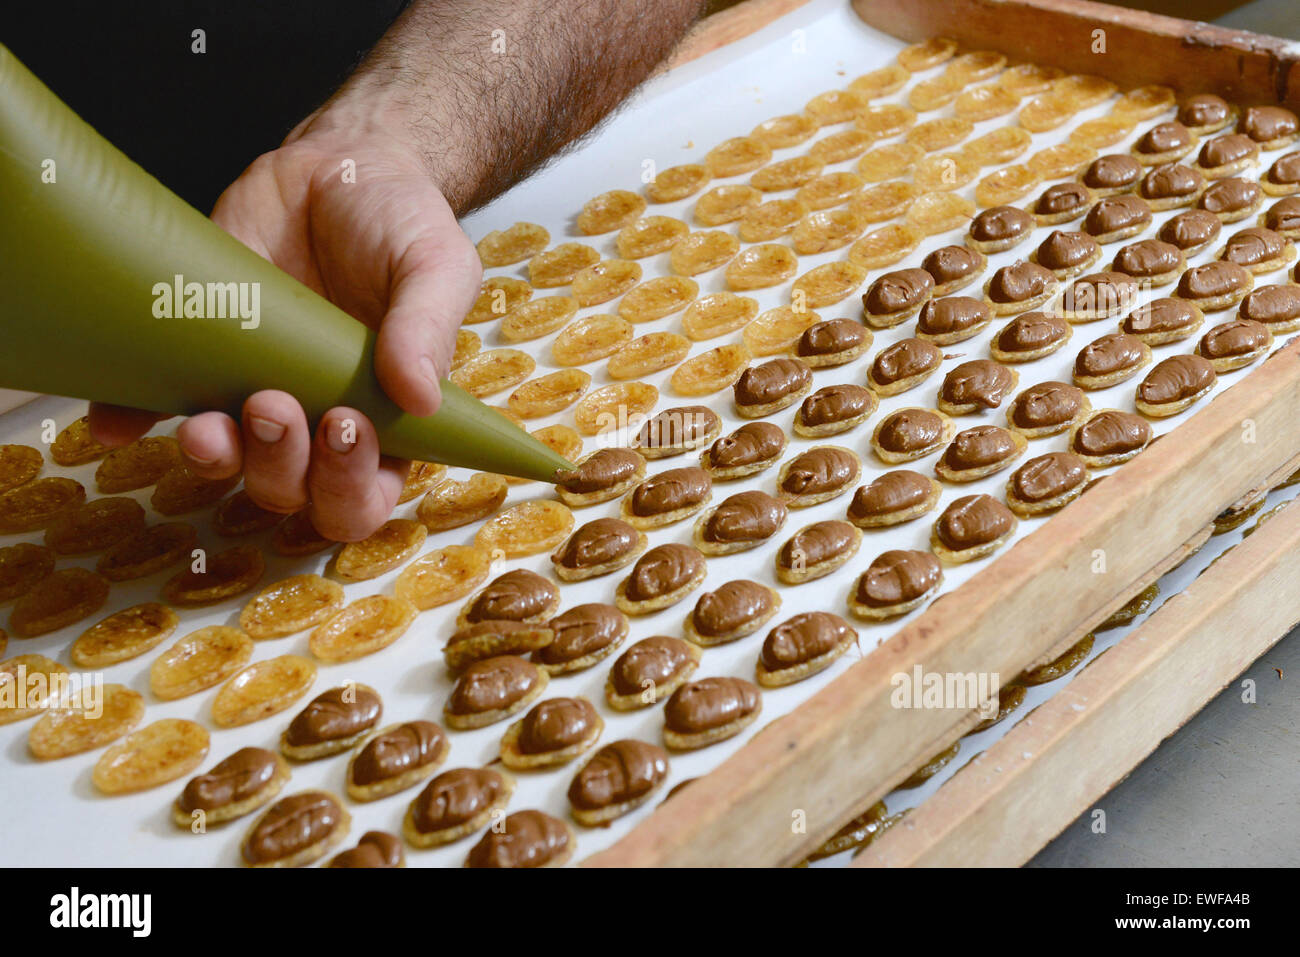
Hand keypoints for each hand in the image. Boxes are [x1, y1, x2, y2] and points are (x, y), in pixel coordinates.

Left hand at [90, 126, 481, 540]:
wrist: (338, 164)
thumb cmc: (400, 223)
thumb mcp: (436, 265)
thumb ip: (430, 328)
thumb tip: (421, 399)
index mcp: (383, 417)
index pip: (367, 494)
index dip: (350, 487)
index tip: (345, 426)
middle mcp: (317, 419)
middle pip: (292, 492)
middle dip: (280, 468)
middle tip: (276, 404)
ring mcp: (253, 391)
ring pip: (228, 466)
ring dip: (216, 459)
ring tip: (211, 422)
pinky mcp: (199, 357)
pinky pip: (154, 407)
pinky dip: (130, 421)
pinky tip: (115, 423)